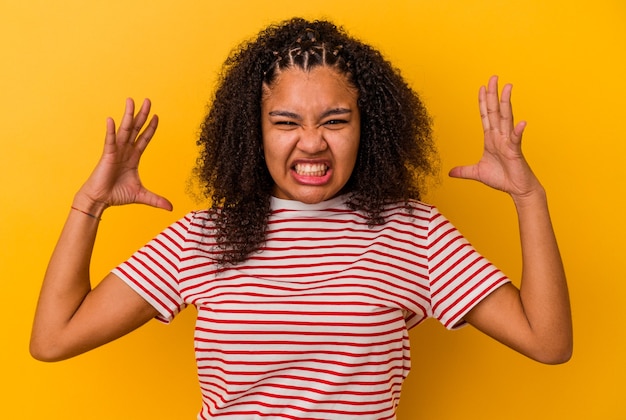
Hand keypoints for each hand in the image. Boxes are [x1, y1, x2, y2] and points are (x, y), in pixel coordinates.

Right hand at [74, 98, 172, 213]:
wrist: (100, 200)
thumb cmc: (116, 195)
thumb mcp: (141, 196)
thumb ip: (156, 199)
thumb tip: (171, 208)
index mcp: (133, 157)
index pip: (144, 139)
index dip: (151, 128)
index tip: (157, 116)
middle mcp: (125, 151)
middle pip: (136, 129)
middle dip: (142, 115)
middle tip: (148, 100)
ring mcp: (116, 151)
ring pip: (124, 130)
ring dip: (128, 116)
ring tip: (131, 101)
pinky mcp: (107, 156)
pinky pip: (110, 141)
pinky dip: (110, 131)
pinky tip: (111, 119)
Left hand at [449, 76, 541, 200]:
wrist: (516, 190)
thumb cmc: (501, 179)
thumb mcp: (477, 173)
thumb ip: (464, 170)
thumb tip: (450, 172)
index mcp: (491, 138)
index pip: (485, 116)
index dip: (483, 102)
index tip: (481, 87)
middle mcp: (500, 136)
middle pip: (495, 111)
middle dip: (493, 94)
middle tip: (493, 78)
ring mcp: (508, 142)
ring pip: (506, 118)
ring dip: (506, 103)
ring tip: (507, 88)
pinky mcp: (515, 151)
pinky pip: (516, 139)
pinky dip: (518, 131)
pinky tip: (521, 122)